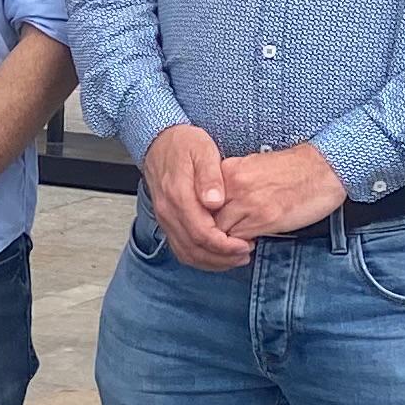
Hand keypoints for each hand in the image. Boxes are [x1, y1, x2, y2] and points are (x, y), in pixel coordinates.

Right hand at [142, 125, 253, 269]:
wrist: (159, 142)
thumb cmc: (183, 145)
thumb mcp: (203, 151)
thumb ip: (210, 177)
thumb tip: (215, 201)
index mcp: (178, 196)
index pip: (201, 233)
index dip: (225, 245)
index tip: (245, 245)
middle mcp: (168, 212)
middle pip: (193, 249)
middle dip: (222, 258)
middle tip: (245, 254)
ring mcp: (165, 219)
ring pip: (186, 253)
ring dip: (212, 262)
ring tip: (235, 258)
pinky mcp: (167, 222)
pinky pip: (181, 249)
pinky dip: (201, 258)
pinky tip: (218, 254)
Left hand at [208, 144, 347, 242]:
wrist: (323, 168)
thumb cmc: (292, 170)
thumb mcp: (253, 169)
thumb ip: (232, 185)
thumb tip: (217, 206)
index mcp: (228, 170)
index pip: (199, 201)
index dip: (201, 217)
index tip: (207, 225)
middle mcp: (233, 186)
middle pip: (204, 218)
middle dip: (208, 233)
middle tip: (215, 242)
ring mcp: (247, 203)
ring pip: (218, 233)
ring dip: (222, 243)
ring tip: (232, 246)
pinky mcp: (265, 219)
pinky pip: (237, 241)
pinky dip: (238, 248)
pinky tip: (247, 245)